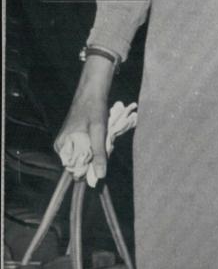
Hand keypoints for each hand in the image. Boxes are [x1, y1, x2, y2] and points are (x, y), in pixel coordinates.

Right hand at [54, 57, 113, 181]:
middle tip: (103, 142)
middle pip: (80, 163)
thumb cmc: (94, 109)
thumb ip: (99, 154)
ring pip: (85, 156)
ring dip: (96, 151)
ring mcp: (67, 141)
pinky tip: (100, 136)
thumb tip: (100, 176)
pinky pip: (85, 148)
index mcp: (62, 146)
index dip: (90, 167)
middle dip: (94, 158)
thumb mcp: (99, 131)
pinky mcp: (74, 137)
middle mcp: (62, 146)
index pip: (74, 170)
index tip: (101, 156)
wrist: (92, 91)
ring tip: (102, 136)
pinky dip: (95, 145)